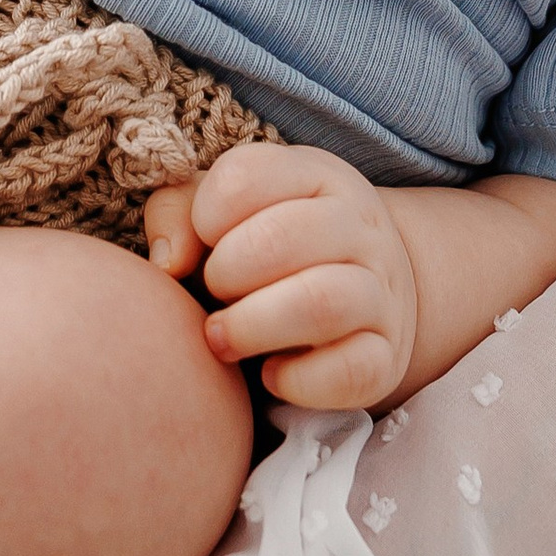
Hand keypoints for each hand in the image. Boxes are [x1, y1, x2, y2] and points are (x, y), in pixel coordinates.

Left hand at [144, 141, 418, 409]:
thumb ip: (177, 216)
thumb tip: (169, 264)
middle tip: (212, 294)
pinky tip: (270, 374)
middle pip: (281, 238)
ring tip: (220, 340)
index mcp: (314, 175)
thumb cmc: (266, 250)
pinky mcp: (385, 356)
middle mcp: (358, 225)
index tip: (205, 244)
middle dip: (225, 273)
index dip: (205, 216)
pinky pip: (349, 370)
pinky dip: (298, 380)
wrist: (363, 297)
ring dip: (251, 326)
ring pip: (320, 303)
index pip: (246, 175)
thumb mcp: (222, 214)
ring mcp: (379, 291)